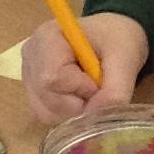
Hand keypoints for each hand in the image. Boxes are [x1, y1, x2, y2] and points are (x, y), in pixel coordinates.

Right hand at [24, 11, 148, 121]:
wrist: (112, 37)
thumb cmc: (116, 38)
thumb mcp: (125, 59)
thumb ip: (115, 90)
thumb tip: (96, 117)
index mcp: (47, 37)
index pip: (52, 78)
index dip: (80, 89)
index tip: (100, 83)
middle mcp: (31, 57)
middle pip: (47, 97)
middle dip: (79, 104)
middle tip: (99, 90)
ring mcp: (29, 76)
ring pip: (45, 111)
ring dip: (75, 112)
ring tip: (92, 93)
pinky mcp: (34, 92)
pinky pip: (47, 115)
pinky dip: (69, 115)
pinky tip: (82, 98)